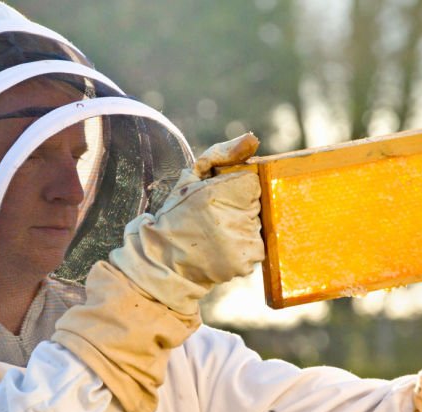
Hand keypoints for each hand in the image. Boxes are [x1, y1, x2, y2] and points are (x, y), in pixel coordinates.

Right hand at [106, 133, 264, 315]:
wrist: (163, 261)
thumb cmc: (177, 216)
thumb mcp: (191, 178)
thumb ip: (221, 154)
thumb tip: (253, 139)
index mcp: (219, 192)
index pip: (252, 182)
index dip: (236, 189)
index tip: (219, 198)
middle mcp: (234, 217)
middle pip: (256, 204)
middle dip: (240, 208)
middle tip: (214, 219)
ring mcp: (242, 242)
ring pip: (257, 226)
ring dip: (242, 229)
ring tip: (215, 236)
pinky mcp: (245, 262)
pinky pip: (256, 249)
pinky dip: (243, 249)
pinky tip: (221, 250)